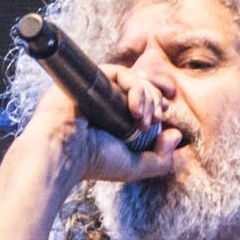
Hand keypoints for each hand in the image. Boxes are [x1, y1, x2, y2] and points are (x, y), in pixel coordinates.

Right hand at [22, 62, 184, 185]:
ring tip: (142, 119)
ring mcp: (97, 88)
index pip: (142, 97)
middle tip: (151, 121)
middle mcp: (105, 101)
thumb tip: (176, 135)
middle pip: (142, 86)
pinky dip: (134, 88)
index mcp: (114, 117)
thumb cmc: (92, 162)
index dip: (157, 99)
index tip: (165, 110)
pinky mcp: (89, 78)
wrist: (63, 154)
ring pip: (133, 79)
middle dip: (154, 102)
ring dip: (146, 97)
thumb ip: (160, 159)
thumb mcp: (133, 167)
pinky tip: (133, 109)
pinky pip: (119, 73)